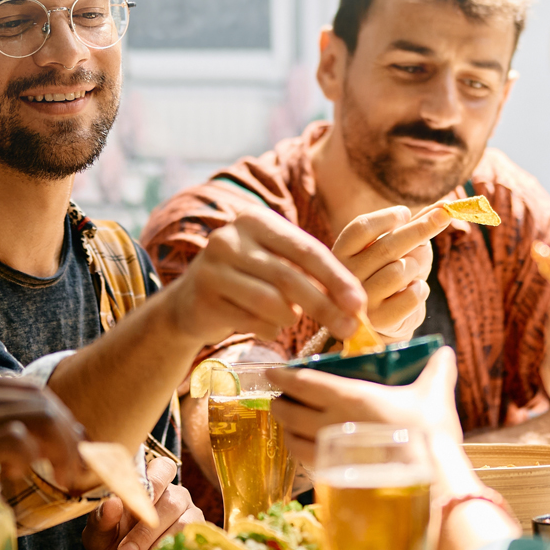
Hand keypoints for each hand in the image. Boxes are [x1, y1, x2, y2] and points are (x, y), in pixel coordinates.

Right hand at [0, 369, 89, 521]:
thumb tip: (30, 439)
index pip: (27, 387)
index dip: (56, 414)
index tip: (70, 441)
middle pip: (41, 398)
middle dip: (67, 431)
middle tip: (75, 463)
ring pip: (40, 416)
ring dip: (61, 446)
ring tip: (63, 473)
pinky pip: (20, 439)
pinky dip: (31, 457)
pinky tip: (21, 475)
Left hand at [81, 453, 201, 549]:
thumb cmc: (110, 545)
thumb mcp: (98, 534)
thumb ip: (102, 517)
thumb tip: (112, 502)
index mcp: (150, 484)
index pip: (163, 468)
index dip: (155, 481)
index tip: (140, 501)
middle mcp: (174, 495)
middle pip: (171, 501)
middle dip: (147, 529)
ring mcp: (189, 516)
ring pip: (183, 524)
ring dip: (158, 545)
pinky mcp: (197, 539)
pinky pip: (192, 544)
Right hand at [167, 210, 366, 348]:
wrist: (190, 302)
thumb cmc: (248, 280)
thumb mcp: (275, 263)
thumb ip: (309, 273)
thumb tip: (355, 302)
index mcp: (255, 220)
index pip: (306, 249)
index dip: (337, 278)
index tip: (360, 303)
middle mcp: (230, 238)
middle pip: (290, 276)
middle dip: (325, 305)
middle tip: (349, 328)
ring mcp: (212, 267)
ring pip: (271, 301)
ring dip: (292, 318)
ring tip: (293, 321)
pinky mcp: (203, 298)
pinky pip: (251, 321)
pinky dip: (269, 329)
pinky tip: (269, 327)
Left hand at [271, 345, 465, 475]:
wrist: (434, 482)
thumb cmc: (430, 436)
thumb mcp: (435, 396)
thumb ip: (437, 370)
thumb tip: (444, 351)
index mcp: (351, 397)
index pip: (304, 383)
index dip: (284, 377)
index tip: (273, 373)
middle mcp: (333, 423)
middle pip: (290, 412)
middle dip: (281, 403)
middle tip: (281, 398)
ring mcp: (332, 453)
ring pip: (292, 439)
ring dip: (286, 429)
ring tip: (289, 424)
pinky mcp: (336, 477)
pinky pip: (306, 463)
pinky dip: (300, 453)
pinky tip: (307, 451)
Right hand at [331, 200, 456, 339]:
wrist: (382, 320)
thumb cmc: (387, 273)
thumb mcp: (395, 246)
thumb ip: (414, 225)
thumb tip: (445, 204)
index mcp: (341, 253)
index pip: (361, 228)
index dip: (386, 217)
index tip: (406, 213)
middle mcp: (347, 277)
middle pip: (387, 246)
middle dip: (421, 229)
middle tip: (443, 216)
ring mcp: (362, 301)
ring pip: (401, 270)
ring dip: (418, 264)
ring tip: (414, 270)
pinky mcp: (381, 321)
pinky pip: (412, 296)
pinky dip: (421, 288)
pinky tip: (416, 288)